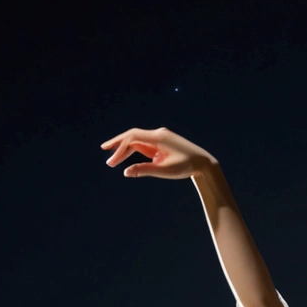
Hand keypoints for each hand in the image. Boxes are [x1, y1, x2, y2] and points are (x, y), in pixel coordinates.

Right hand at [100, 127, 215, 179]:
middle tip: (103, 149)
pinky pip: (144, 144)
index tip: (112, 162)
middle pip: (133, 135)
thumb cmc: (186, 167)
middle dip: (118, 143)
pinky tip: (126, 155)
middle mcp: (158, 134)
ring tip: (112, 155)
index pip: (133, 139)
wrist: (203, 163)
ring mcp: (160, 138)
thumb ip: (144, 170)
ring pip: (138, 139)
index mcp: (158, 137)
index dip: (120, 149)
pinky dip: (134, 149)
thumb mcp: (164, 171)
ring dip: (125, 146)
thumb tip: (126, 172)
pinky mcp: (162, 143)